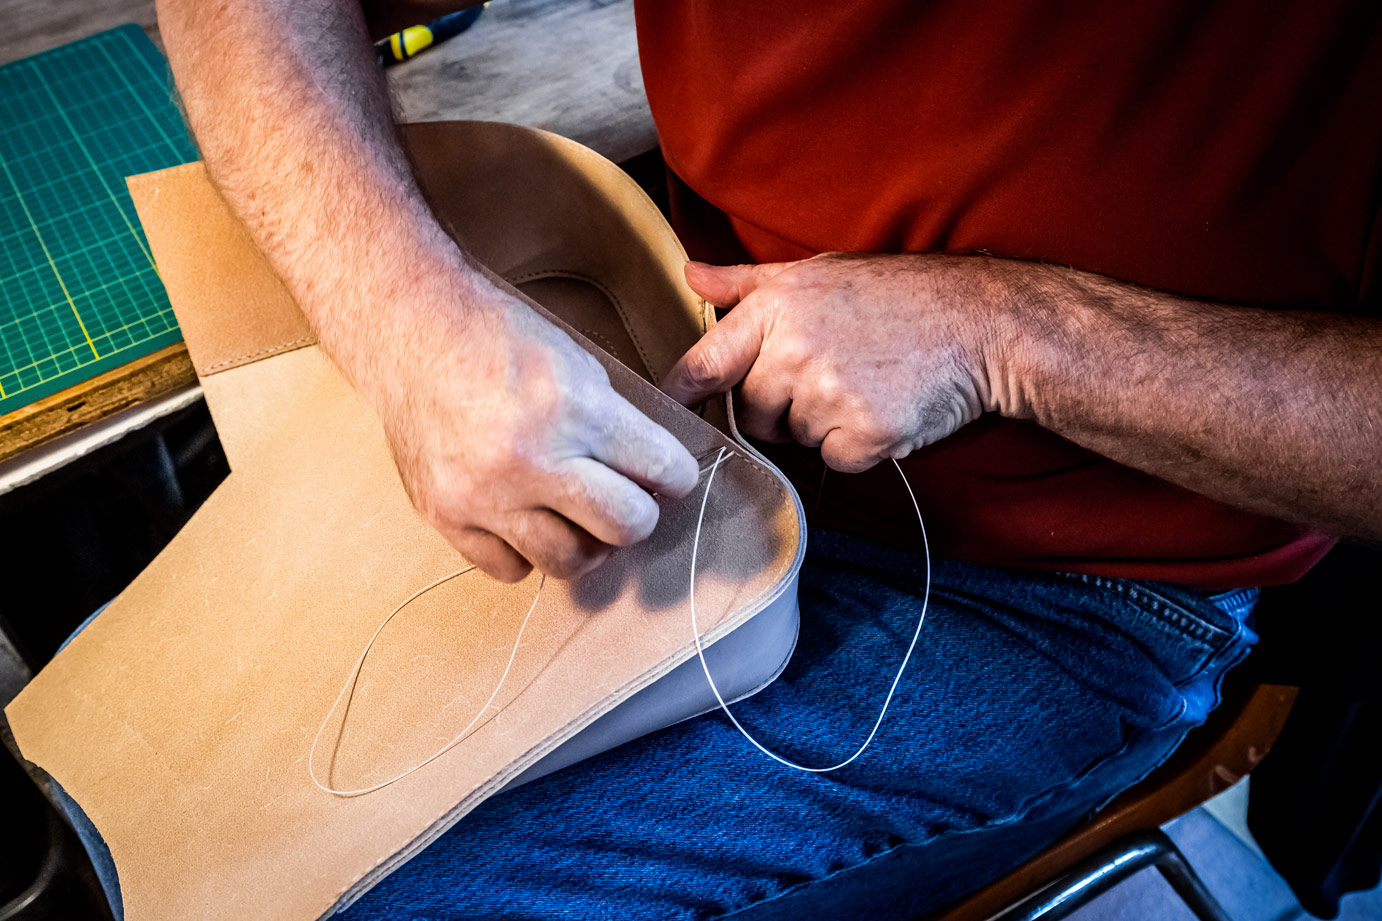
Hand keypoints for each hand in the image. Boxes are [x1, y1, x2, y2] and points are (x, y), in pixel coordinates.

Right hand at [369, 275, 699, 581]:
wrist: (410, 332)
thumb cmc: (496, 339)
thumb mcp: (576, 364)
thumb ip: (615, 424)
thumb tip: (652, 475)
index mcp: (573, 410)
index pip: (661, 470)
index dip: (675, 476)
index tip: (669, 478)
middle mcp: (530, 461)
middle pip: (625, 526)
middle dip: (636, 514)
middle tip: (625, 499)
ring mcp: (484, 496)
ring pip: (569, 561)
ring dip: (584, 542)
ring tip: (576, 516)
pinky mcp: (446, 516)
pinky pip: (510, 569)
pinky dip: (526, 551)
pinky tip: (526, 522)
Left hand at [662, 253, 1015, 471]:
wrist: (980, 322)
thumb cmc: (897, 296)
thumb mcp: (817, 274)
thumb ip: (746, 283)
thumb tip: (689, 274)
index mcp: (775, 308)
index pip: (703, 364)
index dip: (680, 395)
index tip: (668, 414)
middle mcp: (794, 350)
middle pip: (749, 411)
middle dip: (779, 406)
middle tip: (830, 374)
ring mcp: (828, 394)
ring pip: (794, 438)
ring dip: (823, 424)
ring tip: (865, 383)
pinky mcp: (864, 433)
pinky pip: (835, 461)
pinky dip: (858, 446)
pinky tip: (884, 408)